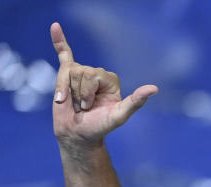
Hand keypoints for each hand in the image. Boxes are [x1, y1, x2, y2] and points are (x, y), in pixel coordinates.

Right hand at [51, 22, 157, 150]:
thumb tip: (155, 88)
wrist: (77, 135)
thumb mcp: (119, 116)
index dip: (88, 92)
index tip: (92, 107)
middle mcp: (97, 75)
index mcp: (111, 80)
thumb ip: (135, 102)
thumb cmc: (99, 127)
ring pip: (68, 72)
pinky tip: (55, 27)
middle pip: (81, 72)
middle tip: (83, 107)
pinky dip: (58, 40)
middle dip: (78, 93)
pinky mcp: (66, 74)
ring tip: (74, 103)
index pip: (94, 74)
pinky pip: (63, 53)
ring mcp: (81, 74)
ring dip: (66, 91)